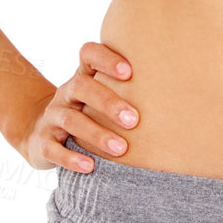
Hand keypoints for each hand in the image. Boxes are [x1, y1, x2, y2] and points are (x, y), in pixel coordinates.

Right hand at [16, 41, 138, 170]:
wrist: (38, 131)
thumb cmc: (86, 111)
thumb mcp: (99, 95)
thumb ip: (130, 89)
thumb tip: (184, 87)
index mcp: (82, 77)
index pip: (88, 55)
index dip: (106, 59)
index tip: (130, 72)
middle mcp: (65, 93)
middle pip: (82, 87)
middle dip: (109, 102)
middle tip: (135, 119)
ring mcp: (52, 117)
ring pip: (71, 120)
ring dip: (97, 134)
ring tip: (121, 149)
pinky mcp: (42, 142)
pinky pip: (54, 148)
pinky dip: (71, 158)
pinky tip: (90, 167)